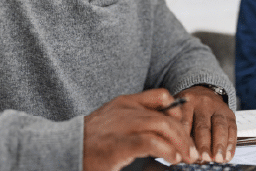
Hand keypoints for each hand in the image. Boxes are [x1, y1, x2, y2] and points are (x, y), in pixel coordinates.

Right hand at [83, 89, 198, 170]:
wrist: (63, 149)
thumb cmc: (90, 141)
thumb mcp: (113, 122)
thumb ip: (134, 120)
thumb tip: (162, 131)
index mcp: (125, 102)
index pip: (161, 96)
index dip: (178, 111)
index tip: (182, 129)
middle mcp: (126, 110)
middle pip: (167, 115)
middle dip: (184, 134)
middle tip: (191, 151)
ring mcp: (122, 126)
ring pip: (162, 126)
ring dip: (179, 143)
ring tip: (184, 157)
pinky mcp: (119, 145)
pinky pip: (151, 143)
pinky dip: (166, 151)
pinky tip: (171, 159)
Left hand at [175, 86, 236, 163]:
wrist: (205, 91)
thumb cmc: (188, 107)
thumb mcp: (179, 110)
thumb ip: (180, 128)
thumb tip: (182, 151)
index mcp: (187, 102)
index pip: (186, 121)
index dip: (187, 138)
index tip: (187, 152)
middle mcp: (203, 103)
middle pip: (203, 125)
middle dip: (204, 143)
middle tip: (204, 157)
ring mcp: (218, 108)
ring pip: (219, 126)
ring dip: (219, 144)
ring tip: (219, 159)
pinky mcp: (229, 113)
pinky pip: (232, 129)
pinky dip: (231, 143)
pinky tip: (228, 155)